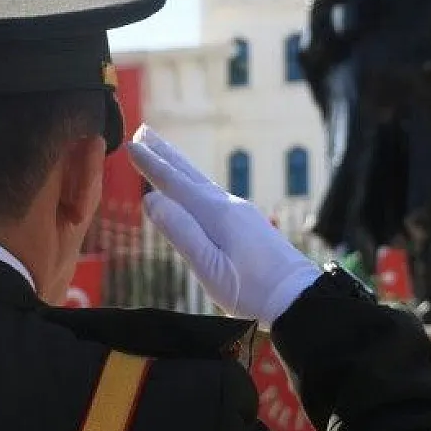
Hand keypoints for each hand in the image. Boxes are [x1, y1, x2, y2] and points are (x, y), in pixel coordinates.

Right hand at [127, 126, 321, 325]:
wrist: (299, 298)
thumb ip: (181, 232)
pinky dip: (195, 184)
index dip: (152, 164)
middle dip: (165, 154)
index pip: (175, 183)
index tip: (131, 144)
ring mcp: (242, 214)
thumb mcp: (209, 267)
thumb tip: (151, 199)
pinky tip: (195, 190)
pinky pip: (213, 195)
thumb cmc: (252, 290)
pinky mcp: (249, 226)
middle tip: (144, 131)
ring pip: (202, 183)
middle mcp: (229, 206)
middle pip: (190, 175)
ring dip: (180, 166)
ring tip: (164, 152)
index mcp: (215, 214)